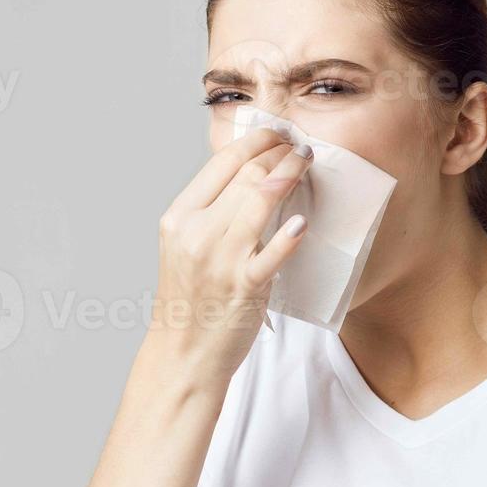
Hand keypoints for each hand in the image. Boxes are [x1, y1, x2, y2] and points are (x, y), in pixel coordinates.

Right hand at [148, 127, 312, 382]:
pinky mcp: (244, 286)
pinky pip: (272, 253)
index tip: (276, 133)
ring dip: (290, 175)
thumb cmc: (191, 300)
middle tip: (300, 146)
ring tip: (306, 163)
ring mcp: (220, 259)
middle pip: (246, 175)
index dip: (255, 141)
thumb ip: (211, 214)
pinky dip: (289, 235)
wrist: (183, 353)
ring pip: (261, 200)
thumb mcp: (186, 247)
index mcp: (180, 217)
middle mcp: (197, 232)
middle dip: (279, 152)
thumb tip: (249, 176)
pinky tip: (303, 222)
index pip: (222, 162)